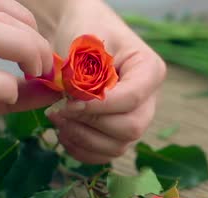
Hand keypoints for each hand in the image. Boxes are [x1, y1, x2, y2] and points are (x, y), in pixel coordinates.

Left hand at [42, 0, 165, 163]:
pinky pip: (105, 155)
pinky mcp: (118, 134)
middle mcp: (149, 100)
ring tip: (57, 119)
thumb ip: (85, 75)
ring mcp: (135, 120)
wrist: (77, 36)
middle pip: (132, 128)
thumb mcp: (86, 44)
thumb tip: (77, 105)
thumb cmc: (85, 32)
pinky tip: (64, 132)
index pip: (132, 98)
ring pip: (118, 146)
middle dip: (91, 124)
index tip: (69, 102)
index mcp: (150, 71)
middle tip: (60, 111)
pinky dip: (81, 150)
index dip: (99, 106)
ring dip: (83, 139)